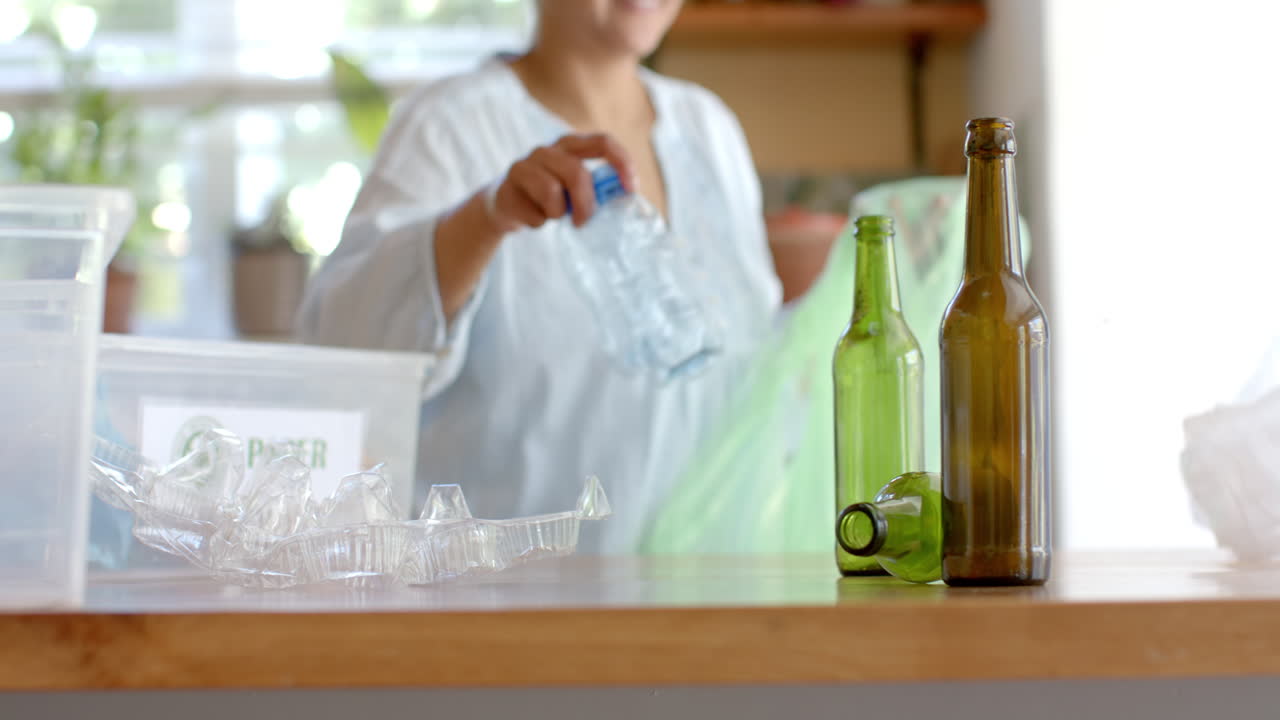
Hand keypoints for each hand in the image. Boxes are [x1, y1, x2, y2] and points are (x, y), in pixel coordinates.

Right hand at [487, 134, 634, 232]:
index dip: (621, 163)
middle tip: (583, 222)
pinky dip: (538, 222)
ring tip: (552, 216)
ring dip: (557, 213)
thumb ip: (597, 188)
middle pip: (576, 173)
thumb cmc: (550, 198)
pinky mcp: (506, 187)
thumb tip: (626, 199)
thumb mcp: (575, 189)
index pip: (603, 142)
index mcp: (570, 146)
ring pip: (551, 192)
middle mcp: (547, 150)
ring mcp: (524, 166)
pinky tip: (533, 217)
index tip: (631, 189)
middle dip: (585, 204)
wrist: (507, 206)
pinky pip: (532, 212)